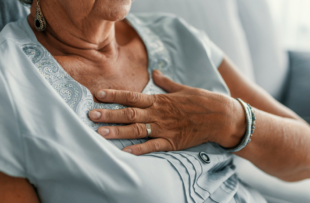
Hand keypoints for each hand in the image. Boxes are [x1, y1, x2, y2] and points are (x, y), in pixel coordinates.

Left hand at [89, 70, 245, 154]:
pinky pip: (153, 147)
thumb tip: (156, 72)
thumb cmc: (201, 101)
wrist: (220, 116)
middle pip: (129, 113)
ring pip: (137, 130)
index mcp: (159, 100)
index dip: (114, 95)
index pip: (132, 96)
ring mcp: (164, 128)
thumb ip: (166, 82)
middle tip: (91, 115)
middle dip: (109, 114)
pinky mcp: (172, 142)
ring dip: (118, 132)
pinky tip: (124, 152)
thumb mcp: (182, 88)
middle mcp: (158, 113)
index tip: (98, 94)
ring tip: (100, 133)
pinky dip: (138, 150)